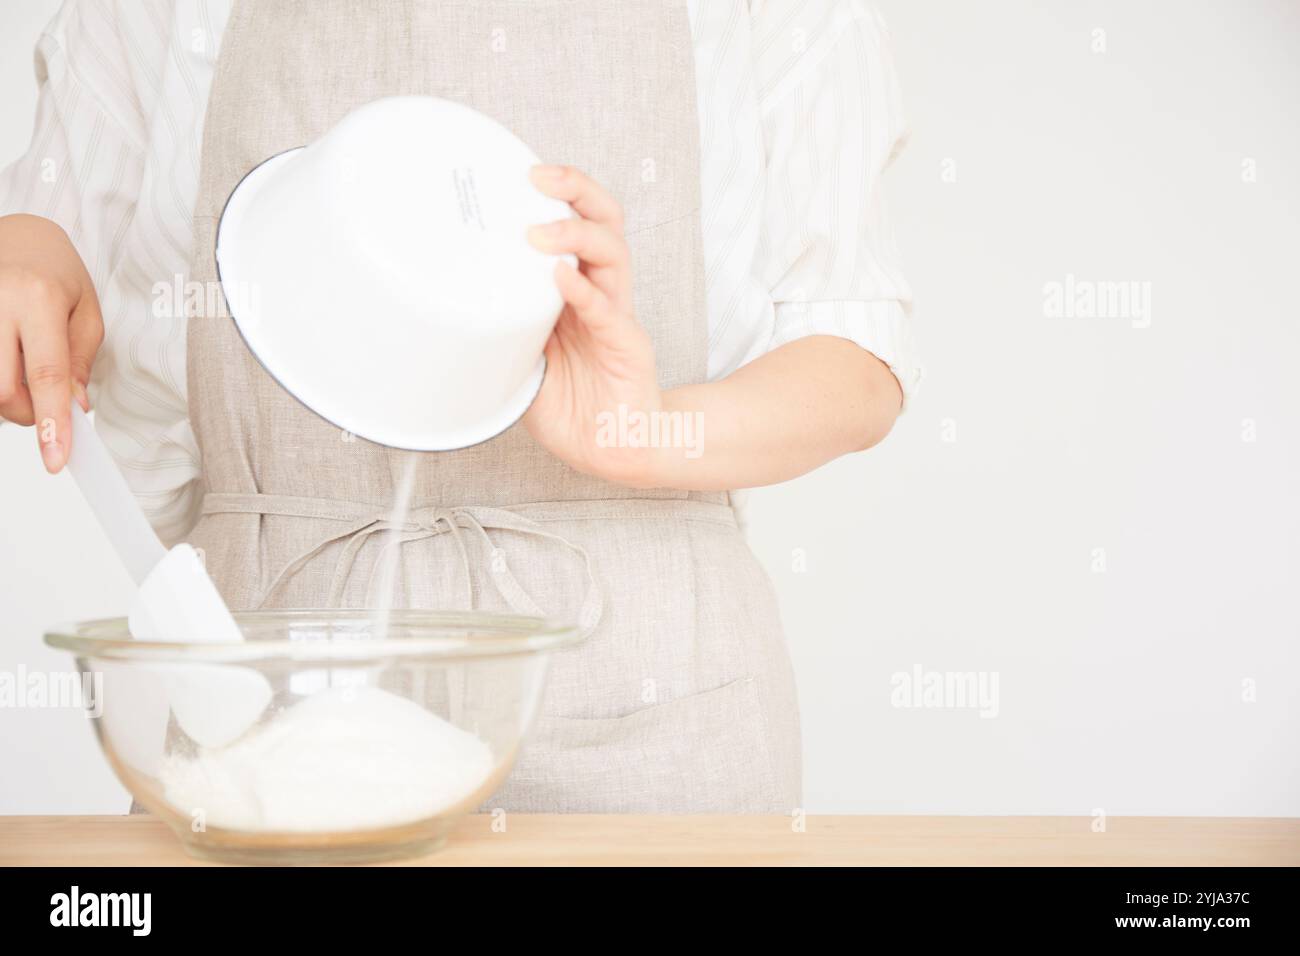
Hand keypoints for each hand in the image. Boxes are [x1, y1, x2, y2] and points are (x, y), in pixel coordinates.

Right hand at [0, 214, 101, 471]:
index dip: (50, 422)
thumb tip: (74, 408)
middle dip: (25, 414)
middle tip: (43, 406)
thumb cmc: (57, 274)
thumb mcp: (86, 313)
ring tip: (22, 378)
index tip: (56, 460)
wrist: (17, 234)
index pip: (46, 375)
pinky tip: (7, 367)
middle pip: (2, 389)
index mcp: (38, 298)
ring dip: (5, 400)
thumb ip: (79, 362)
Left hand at [523, 166, 663, 486]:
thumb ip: (498, 327)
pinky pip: (608, 312)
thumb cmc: (571, 403)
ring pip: (612, 254)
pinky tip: (562, 277)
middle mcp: (602, 292)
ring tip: (541, 231)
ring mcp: (617, 317)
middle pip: (604, 221)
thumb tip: (442, 309)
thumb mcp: (521, 356)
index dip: (557, 192)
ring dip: (576, 234)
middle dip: (575, 190)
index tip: (515, 172)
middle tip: (538, 177)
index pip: (578, 222)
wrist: (613, 449)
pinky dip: (583, 291)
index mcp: (578, 289)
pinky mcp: (627, 347)